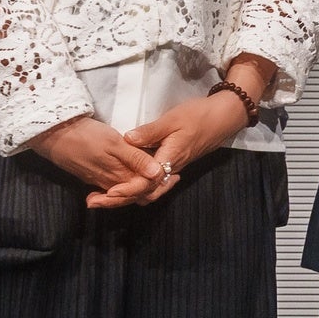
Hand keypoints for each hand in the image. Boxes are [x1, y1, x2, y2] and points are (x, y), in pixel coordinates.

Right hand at [29, 112, 174, 210]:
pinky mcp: (93, 176)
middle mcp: (112, 183)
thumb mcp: (114, 143)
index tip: (176, 177)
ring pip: (127, 191)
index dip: (162, 184)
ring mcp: (101, 180)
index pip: (146, 188)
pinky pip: (115, 186)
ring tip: (160, 177)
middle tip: (173, 179)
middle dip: (155, 189)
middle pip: (138, 193)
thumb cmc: (86, 136)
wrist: (54, 135)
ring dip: (143, 187)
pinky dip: (128, 185)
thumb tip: (158, 173)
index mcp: (120, 176)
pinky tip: (134, 177)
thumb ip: (136, 159)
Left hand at [114, 81, 262, 202]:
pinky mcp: (171, 164)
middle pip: (144, 193)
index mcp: (169, 158)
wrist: (223, 118)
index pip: (147, 183)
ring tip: (104, 195)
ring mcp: (171, 168)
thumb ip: (150, 131)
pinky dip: (137, 186)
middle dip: (120, 199)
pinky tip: (123, 182)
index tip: (109, 192)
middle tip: (95, 201)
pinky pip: (152, 182)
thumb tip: (126, 139)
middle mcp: (170, 168)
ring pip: (148, 190)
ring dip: (127, 195)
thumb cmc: (199, 116)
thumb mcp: (173, 119)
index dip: (127, 189)